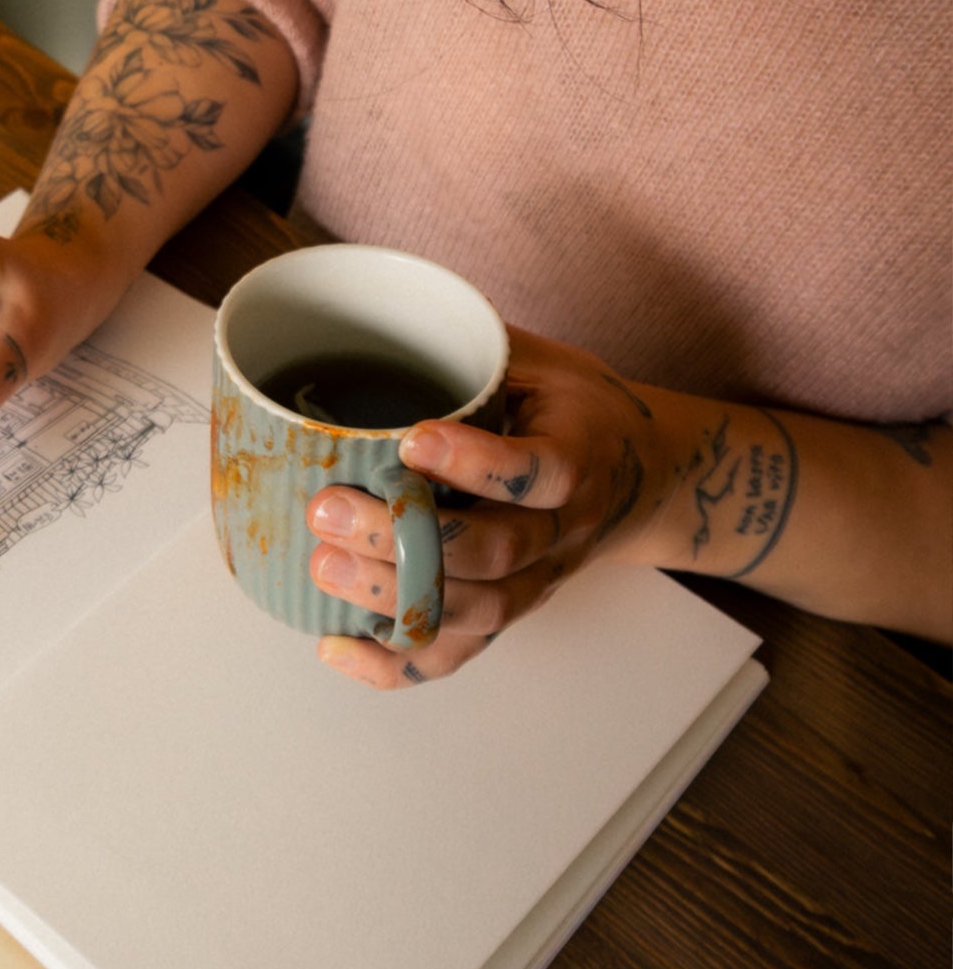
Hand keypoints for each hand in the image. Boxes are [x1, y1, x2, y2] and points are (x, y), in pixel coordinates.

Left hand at [305, 327, 667, 687]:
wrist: (644, 477)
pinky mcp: (508, 613)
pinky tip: (334, 644)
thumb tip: (390, 303)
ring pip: (472, 611)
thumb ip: (479, 347)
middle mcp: (562, 533)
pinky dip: (393, 664)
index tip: (411, 440)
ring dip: (392, 596)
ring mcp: (536, 582)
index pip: (536, 474)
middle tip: (329, 508)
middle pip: (492, 554)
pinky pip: (455, 655)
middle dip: (406, 537)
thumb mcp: (546, 361)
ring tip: (324, 564)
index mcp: (577, 458)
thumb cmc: (580, 409)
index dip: (476, 464)